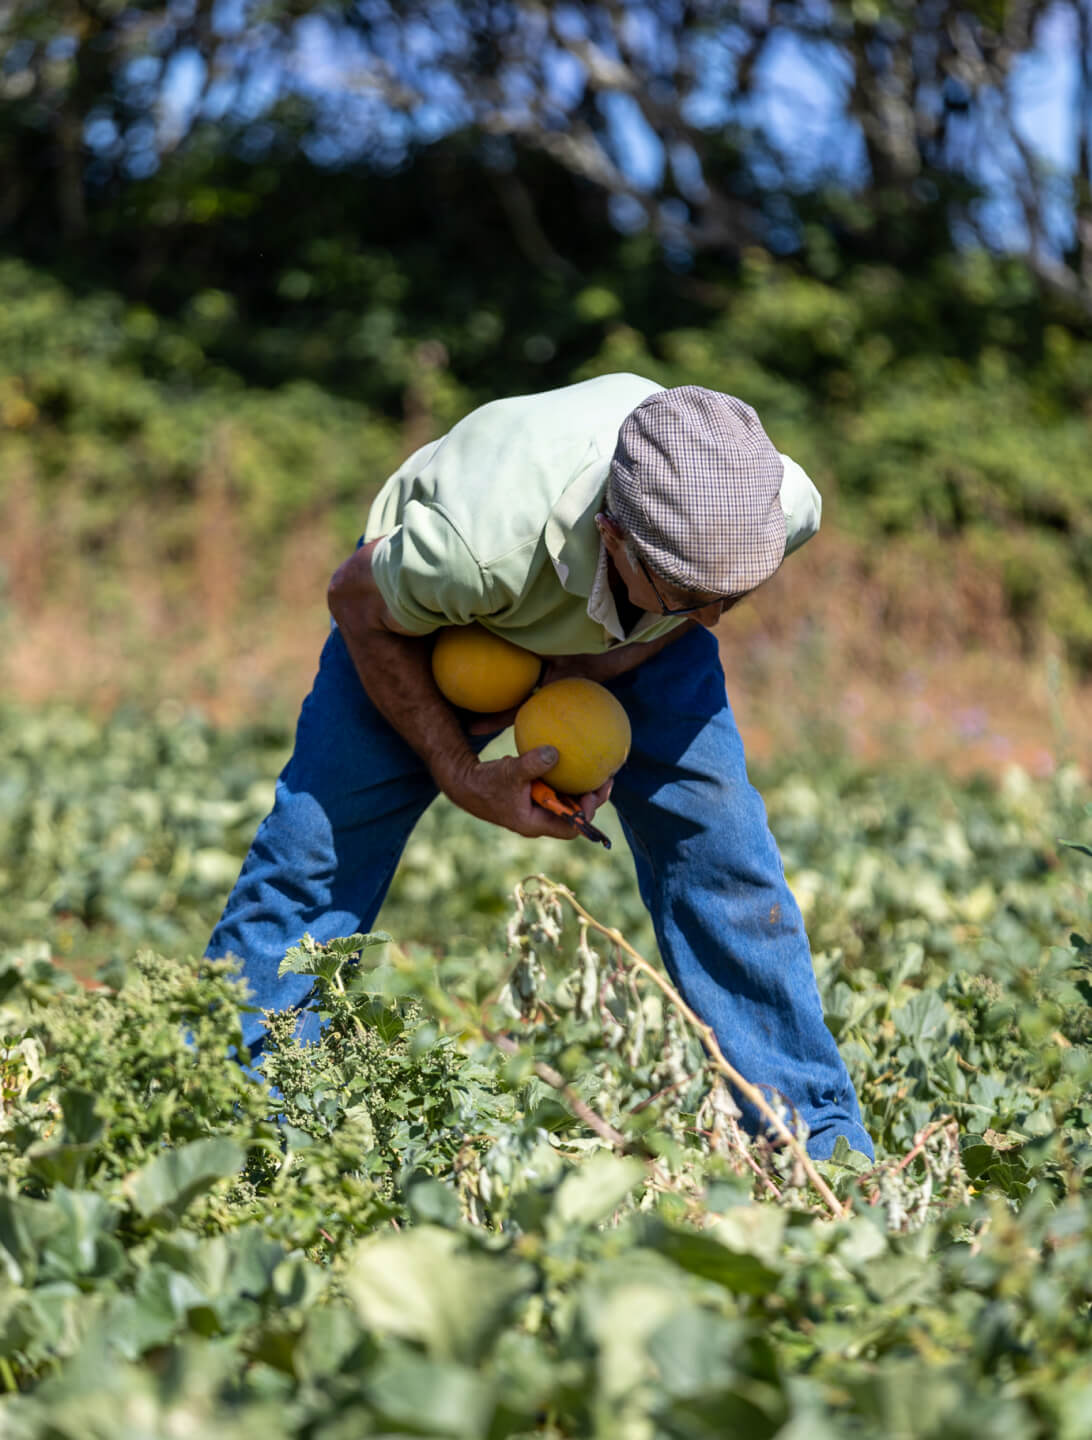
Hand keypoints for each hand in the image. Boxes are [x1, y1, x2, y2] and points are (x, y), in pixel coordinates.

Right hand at [446, 747, 611, 839]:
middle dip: (590, 800)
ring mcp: (536, 811)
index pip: (571, 828)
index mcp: (535, 823)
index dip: (587, 813)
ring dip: (579, 790)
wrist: (465, 785)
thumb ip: (531, 764)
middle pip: (574, 817)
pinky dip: (565, 782)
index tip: (593, 791)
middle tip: (604, 779)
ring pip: (566, 805)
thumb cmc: (486, 782)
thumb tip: (555, 753)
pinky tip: (572, 764)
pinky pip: (556, 793)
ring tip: (595, 771)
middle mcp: (539, 821)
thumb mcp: (510, 772)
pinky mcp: (532, 799)